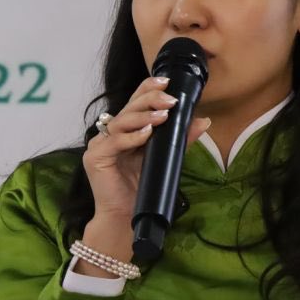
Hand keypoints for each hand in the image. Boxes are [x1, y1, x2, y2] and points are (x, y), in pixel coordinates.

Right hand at [76, 77, 210, 272]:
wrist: (126, 217)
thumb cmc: (143, 188)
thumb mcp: (165, 156)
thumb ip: (180, 138)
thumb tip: (204, 119)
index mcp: (124, 129)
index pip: (134, 101)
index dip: (148, 88)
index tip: (167, 81)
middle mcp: (110, 133)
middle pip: (128, 108)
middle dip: (150, 100)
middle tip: (170, 100)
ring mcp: (100, 144)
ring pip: (121, 122)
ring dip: (143, 117)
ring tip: (162, 116)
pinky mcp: (95, 157)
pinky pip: (114, 142)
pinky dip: (131, 138)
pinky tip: (146, 134)